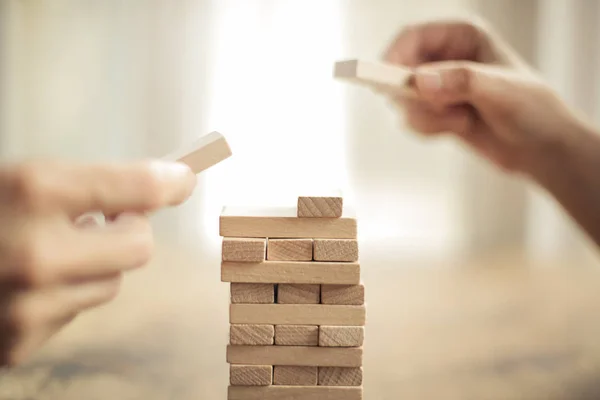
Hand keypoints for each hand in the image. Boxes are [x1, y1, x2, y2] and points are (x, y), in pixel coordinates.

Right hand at [0, 159, 195, 365]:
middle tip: (110, 219)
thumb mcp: (18, 181)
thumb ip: (82, 186)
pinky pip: (76, 311)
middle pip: (140, 246)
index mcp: (32, 190)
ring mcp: (27, 305)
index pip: (139, 187)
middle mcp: (35, 252)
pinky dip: (64, 296)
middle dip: (129, 230)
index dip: (170, 180)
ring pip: (111, 283)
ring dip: (95, 266)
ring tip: (49, 252)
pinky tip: (27, 285)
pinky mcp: (17, 344)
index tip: (183, 177)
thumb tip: (154, 190)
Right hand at [383, 18, 586, 173]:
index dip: (394, 58)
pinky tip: (459, 128)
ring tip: (459, 122)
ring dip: (424, 116)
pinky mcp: (436, 111)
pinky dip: (427, 128)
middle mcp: (445, 57)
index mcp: (462, 35)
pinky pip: (411, 119)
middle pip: (399, 69)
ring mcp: (439, 86)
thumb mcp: (500, 90)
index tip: (390, 85)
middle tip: (437, 111)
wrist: (542, 148)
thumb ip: (459, 81)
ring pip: (402, 99)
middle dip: (412, 97)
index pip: (412, 37)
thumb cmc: (533, 110)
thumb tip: (419, 80)